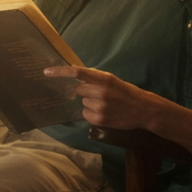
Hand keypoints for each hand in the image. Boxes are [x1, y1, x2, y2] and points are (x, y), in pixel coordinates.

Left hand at [43, 65, 160, 128]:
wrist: (144, 110)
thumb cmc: (126, 92)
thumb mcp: (112, 80)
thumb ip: (94, 77)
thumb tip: (72, 72)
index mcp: (105, 79)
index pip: (78, 73)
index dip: (60, 72)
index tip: (47, 72)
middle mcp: (102, 92)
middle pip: (77, 90)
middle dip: (83, 92)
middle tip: (96, 94)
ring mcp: (101, 107)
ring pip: (82, 103)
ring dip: (89, 103)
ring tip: (105, 105)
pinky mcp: (100, 119)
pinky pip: (85, 114)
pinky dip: (91, 113)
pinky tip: (104, 112)